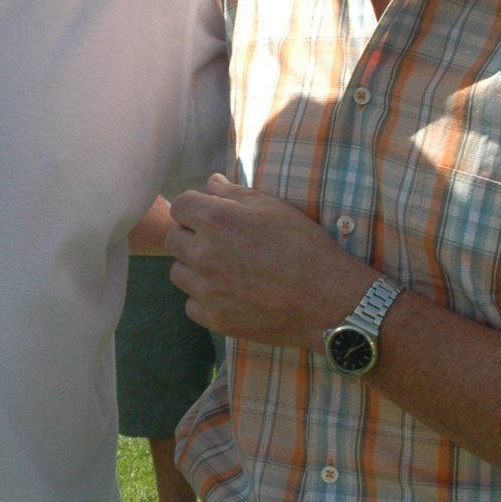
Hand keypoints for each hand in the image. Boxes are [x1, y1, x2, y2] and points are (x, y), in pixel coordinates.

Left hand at [167, 174, 370, 347]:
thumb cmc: (305, 247)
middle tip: (220, 243)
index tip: (207, 216)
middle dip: (191, 237)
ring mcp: (207, 290)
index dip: (193, 209)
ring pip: (178, 273)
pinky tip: (230, 294)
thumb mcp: (274, 208)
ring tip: (226, 270)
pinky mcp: (214, 318)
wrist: (327, 300)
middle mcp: (205, 254)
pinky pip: (192, 304)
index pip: (180, 206)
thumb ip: (235, 194)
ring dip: (195, 269)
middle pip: (174, 239)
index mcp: (217, 220)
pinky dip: (205, 299)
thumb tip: (211, 183)